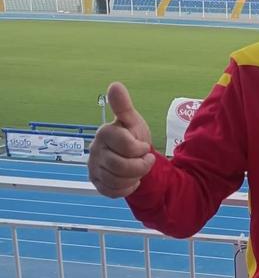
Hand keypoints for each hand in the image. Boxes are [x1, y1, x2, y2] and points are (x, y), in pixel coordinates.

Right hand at [88, 82, 154, 197]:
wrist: (133, 157)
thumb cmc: (132, 136)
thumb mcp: (133, 121)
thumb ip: (123, 106)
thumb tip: (115, 85)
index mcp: (104, 133)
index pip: (126, 146)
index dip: (140, 149)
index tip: (143, 146)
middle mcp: (94, 150)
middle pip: (121, 166)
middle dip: (140, 166)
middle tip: (146, 160)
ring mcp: (93, 167)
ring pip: (117, 180)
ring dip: (135, 177)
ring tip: (138, 169)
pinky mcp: (96, 183)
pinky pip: (112, 192)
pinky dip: (127, 188)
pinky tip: (130, 180)